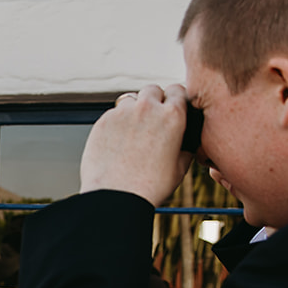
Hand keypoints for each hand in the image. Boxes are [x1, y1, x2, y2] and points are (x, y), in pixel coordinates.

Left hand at [80, 84, 193, 205]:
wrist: (116, 197)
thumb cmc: (149, 187)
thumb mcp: (180, 167)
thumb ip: (184, 147)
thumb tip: (185, 143)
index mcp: (172, 116)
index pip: (177, 90)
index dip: (175, 98)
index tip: (172, 105)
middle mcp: (147, 108)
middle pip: (152, 90)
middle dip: (154, 100)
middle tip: (152, 119)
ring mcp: (123, 113)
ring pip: (131, 100)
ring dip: (134, 110)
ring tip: (133, 132)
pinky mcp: (103, 121)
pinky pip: (113, 114)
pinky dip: (116, 122)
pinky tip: (118, 141)